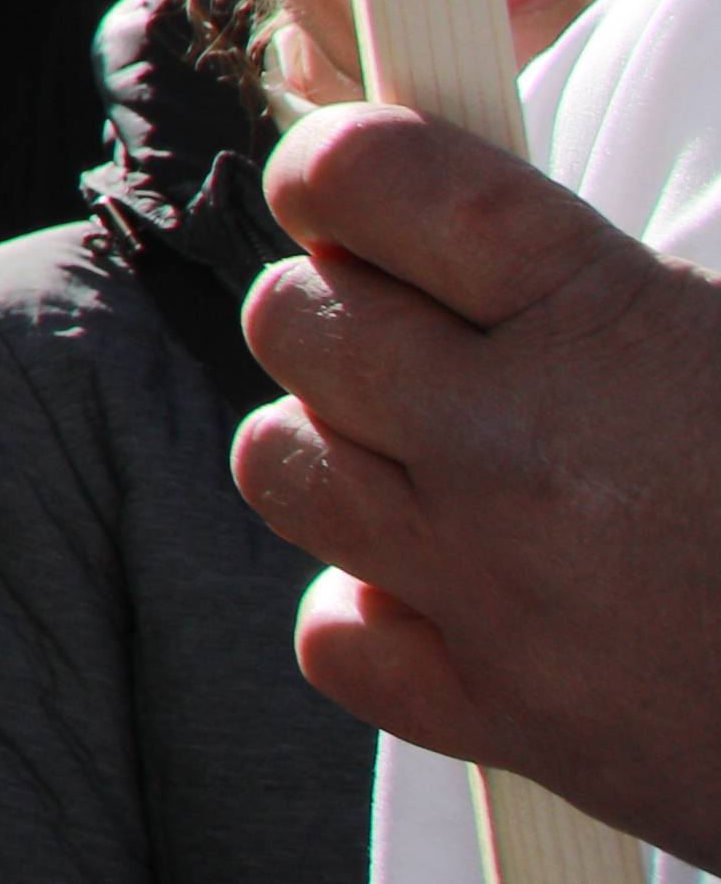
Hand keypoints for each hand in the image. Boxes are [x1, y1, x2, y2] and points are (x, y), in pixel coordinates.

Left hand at [235, 97, 720, 862]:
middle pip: (296, 321)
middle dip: (335, 307)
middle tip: (417, 334)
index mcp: (603, 319)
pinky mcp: (504, 715)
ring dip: (335, 446)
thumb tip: (448, 227)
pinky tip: (455, 593)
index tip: (345, 189)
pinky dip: (374, 613)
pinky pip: (337, 637)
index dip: (333, 168)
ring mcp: (495, 584)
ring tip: (434, 459)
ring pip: (280, 465)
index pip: (373, 178)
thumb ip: (599, 277)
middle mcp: (517, 442)